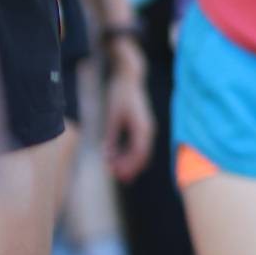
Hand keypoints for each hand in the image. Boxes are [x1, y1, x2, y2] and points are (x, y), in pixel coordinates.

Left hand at [101, 55, 154, 182]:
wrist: (129, 77)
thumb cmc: (120, 94)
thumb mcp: (112, 115)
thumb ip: (111, 136)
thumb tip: (107, 154)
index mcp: (143, 128)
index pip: (138, 154)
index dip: (128, 166)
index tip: (116, 173)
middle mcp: (148, 130)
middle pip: (142, 155)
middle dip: (130, 168)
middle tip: (117, 177)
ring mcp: (147, 127)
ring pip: (142, 151)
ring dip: (131, 162)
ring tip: (118, 170)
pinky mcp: (142, 125)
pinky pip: (140, 145)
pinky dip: (131, 154)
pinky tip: (121, 158)